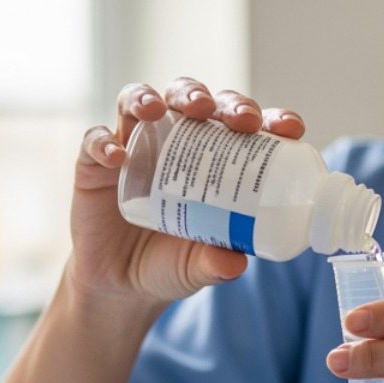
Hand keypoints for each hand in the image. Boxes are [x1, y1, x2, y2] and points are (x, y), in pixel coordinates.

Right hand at [67, 78, 305, 302]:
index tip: (289, 129)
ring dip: (153, 97)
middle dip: (217, 100)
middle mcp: (174, 140)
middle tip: (236, 119)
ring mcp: (133, 146)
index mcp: (213, 155)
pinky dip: (104, 142)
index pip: (241, 123)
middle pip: (193, 99)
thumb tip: (236, 262)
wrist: (120, 286)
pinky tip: (117, 157)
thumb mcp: (199, 268)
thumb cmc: (172, 263)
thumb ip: (215, 264)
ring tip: (161, 109)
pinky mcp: (94, 164)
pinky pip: (95, 140)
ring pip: (140, 99)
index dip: (269, 117)